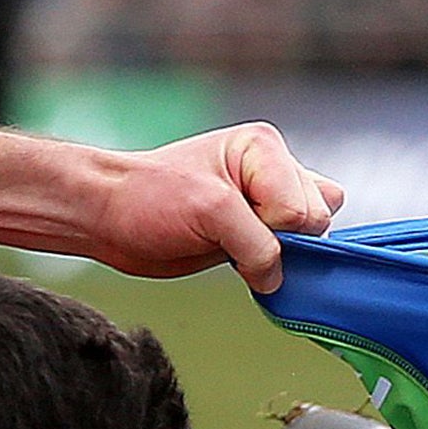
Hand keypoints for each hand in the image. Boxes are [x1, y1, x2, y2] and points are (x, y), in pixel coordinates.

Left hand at [89, 123, 344, 291]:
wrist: (110, 216)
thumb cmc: (148, 198)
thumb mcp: (211, 212)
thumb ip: (259, 244)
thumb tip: (278, 280)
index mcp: (263, 148)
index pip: (303, 206)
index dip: (273, 229)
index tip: (228, 227)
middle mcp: (273, 169)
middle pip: (316, 219)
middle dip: (280, 240)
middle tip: (230, 236)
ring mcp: (267, 199)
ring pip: (313, 235)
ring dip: (279, 252)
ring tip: (232, 243)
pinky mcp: (258, 228)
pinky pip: (295, 251)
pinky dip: (276, 263)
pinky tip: (240, 256)